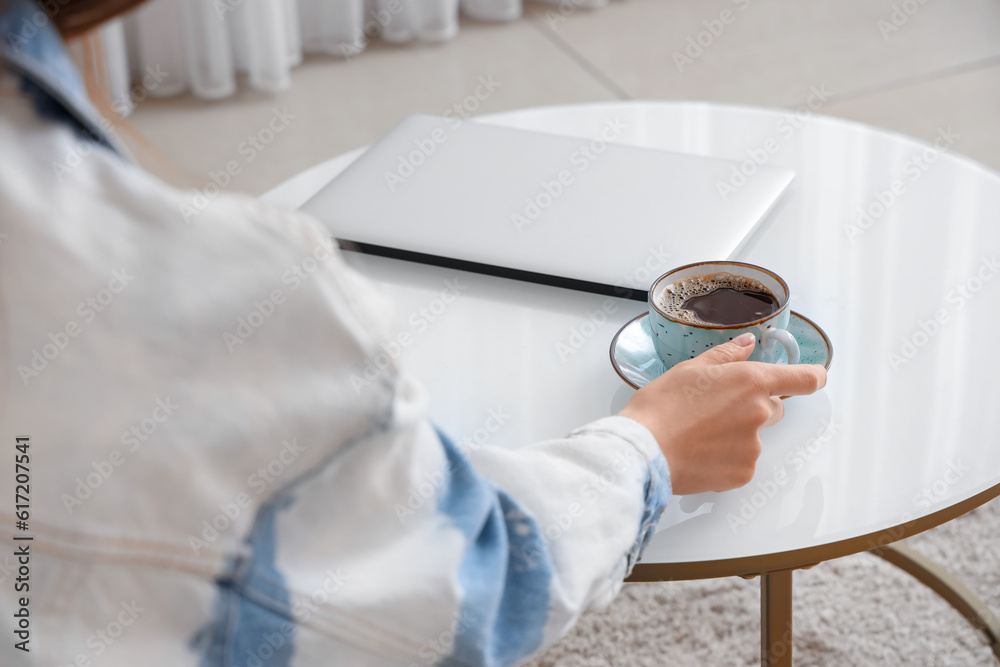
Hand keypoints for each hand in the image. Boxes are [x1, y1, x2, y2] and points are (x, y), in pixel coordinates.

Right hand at [618, 332, 826, 494]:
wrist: (644, 451)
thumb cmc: (660, 406)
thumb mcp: (690, 369)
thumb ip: (726, 355)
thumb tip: (747, 344)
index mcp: (750, 381)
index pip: (803, 378)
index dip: (812, 376)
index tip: (813, 377)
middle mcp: (760, 413)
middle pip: (773, 408)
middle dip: (752, 407)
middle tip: (715, 409)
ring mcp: (754, 447)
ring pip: (754, 437)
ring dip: (736, 434)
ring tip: (699, 434)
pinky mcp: (743, 473)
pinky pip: (742, 462)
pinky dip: (726, 458)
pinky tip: (700, 452)